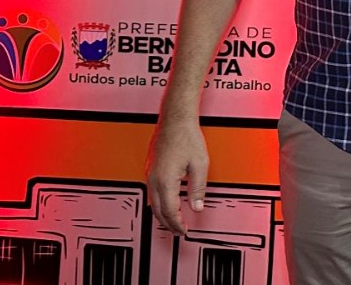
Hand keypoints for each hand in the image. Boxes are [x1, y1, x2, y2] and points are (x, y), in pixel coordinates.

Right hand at [147, 117, 209, 235]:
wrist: (175, 119)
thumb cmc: (186, 136)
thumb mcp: (200, 165)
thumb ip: (198, 188)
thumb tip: (197, 206)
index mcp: (166, 180)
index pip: (170, 211)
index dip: (178, 224)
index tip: (185, 230)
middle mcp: (154, 179)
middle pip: (158, 210)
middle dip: (169, 223)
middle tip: (180, 230)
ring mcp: (150, 174)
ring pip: (153, 202)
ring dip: (162, 214)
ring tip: (174, 221)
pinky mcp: (150, 169)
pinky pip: (152, 192)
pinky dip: (159, 203)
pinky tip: (167, 203)